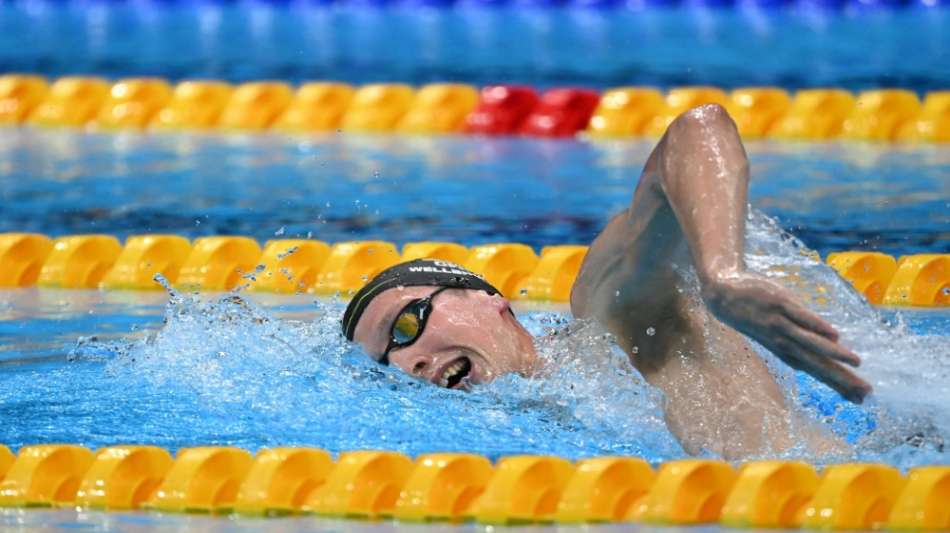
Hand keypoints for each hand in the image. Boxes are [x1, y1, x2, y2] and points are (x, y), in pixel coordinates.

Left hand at [702, 272, 871, 402]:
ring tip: (857, 362)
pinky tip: (835, 335)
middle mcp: (783, 342)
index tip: (861, 399)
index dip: (838, 386)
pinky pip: (801, 317)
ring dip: (833, 353)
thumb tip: (835, 345)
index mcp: (785, 351)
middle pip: (817, 364)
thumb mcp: (778, 331)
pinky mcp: (778, 304)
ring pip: (810, 343)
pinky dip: (817, 326)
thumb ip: (805, 339)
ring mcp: (780, 324)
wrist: (723, 294)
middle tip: (866, 391)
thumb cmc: (755, 314)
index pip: (816, 372)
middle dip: (841, 378)